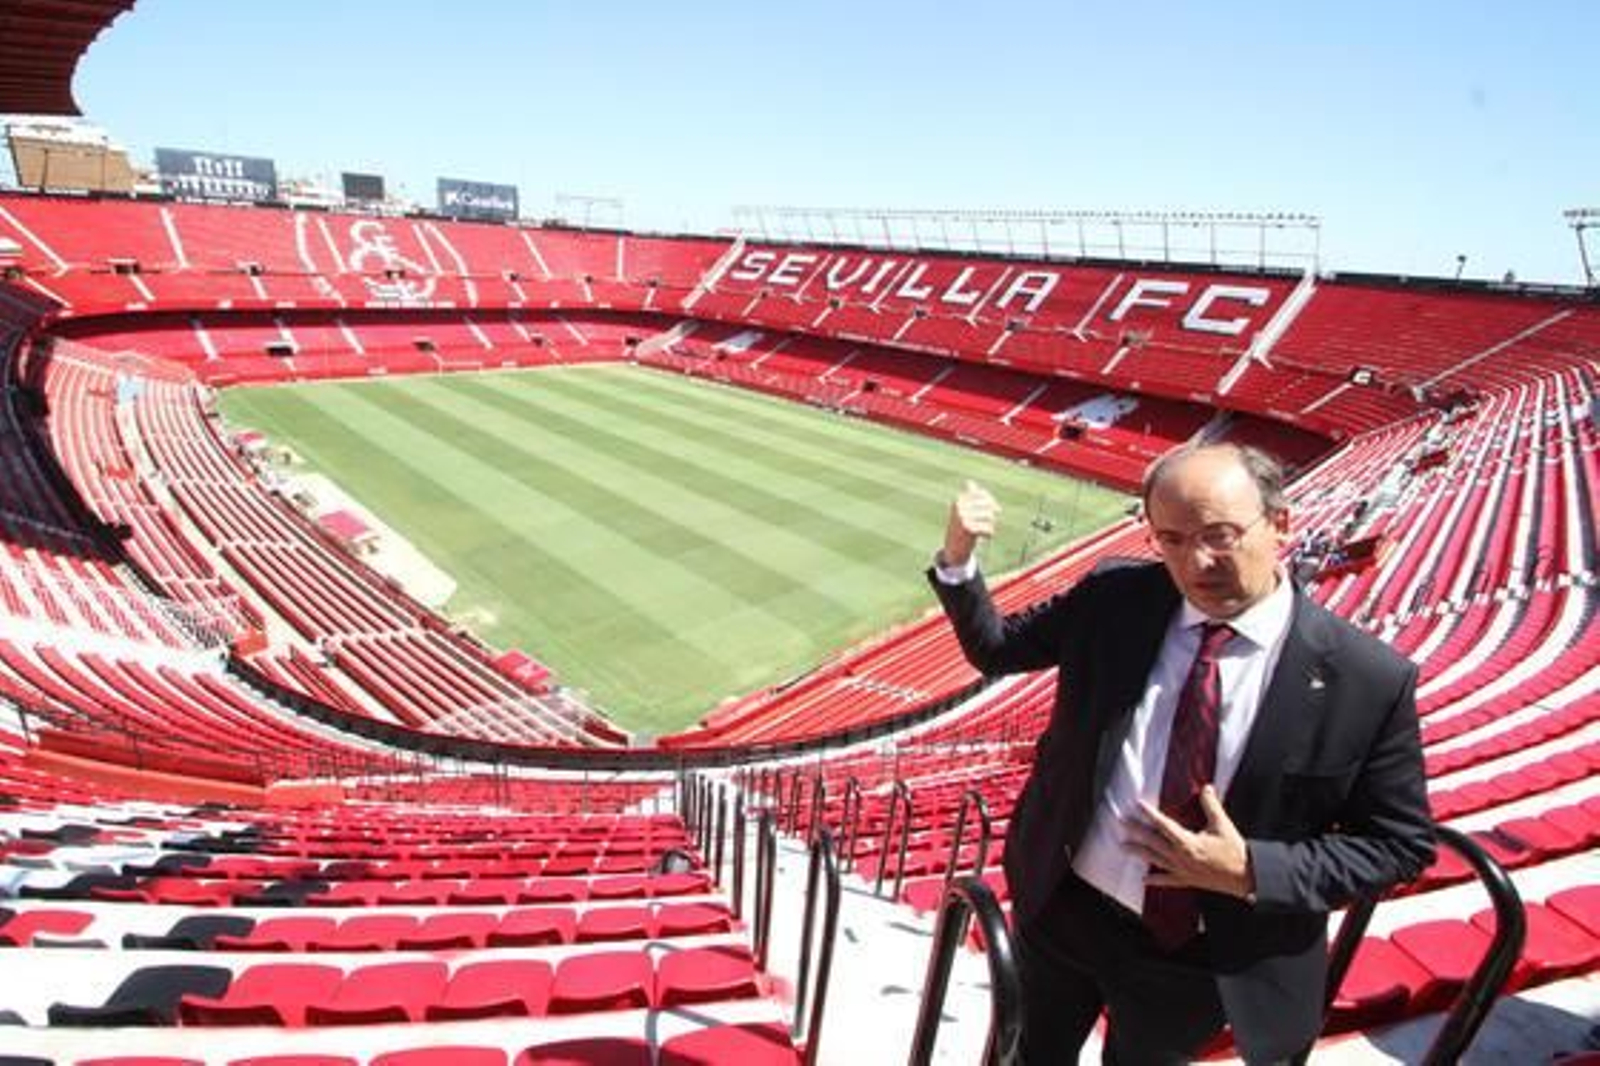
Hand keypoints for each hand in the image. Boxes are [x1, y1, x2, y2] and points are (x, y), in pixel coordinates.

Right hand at [942, 480, 999, 567]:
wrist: (953, 548)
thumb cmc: (960, 527)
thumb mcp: (963, 510)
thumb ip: (968, 496)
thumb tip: (969, 482)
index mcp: (959, 500)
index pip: (982, 494)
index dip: (992, 502)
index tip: (997, 510)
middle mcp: (959, 507)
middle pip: (988, 505)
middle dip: (992, 514)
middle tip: (990, 522)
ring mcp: (962, 517)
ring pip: (990, 516)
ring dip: (991, 524)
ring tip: (986, 530)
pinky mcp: (968, 528)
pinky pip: (988, 527)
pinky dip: (990, 533)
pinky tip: (986, 536)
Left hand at [1123, 786, 1252, 898]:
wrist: (1245, 877)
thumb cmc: (1234, 852)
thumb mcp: (1223, 825)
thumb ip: (1211, 805)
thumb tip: (1206, 788)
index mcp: (1188, 842)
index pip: (1164, 825)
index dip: (1150, 814)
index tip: (1138, 805)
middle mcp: (1181, 857)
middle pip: (1154, 842)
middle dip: (1136, 832)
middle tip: (1121, 823)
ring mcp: (1182, 870)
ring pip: (1155, 860)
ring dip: (1138, 853)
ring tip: (1123, 847)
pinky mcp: (1187, 880)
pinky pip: (1167, 881)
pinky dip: (1155, 880)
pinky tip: (1144, 879)